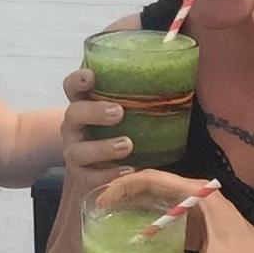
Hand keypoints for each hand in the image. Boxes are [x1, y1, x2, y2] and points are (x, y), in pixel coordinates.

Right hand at [61, 68, 133, 190]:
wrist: (96, 163)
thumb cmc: (116, 125)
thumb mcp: (124, 106)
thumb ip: (139, 92)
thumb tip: (181, 75)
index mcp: (83, 102)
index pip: (72, 86)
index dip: (78, 80)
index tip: (91, 77)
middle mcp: (74, 126)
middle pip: (74, 114)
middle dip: (94, 112)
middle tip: (118, 112)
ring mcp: (75, 151)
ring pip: (78, 150)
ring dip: (103, 148)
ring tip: (127, 145)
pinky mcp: (82, 176)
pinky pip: (91, 178)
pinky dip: (110, 174)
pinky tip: (130, 170)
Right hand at [105, 170, 253, 252]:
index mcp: (203, 196)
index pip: (158, 180)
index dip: (129, 184)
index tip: (104, 196)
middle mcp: (198, 198)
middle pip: (156, 188)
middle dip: (127, 194)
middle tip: (98, 208)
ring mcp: (199, 214)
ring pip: (161, 204)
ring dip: (138, 208)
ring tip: (109, 219)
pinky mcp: (200, 230)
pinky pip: (169, 222)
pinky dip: (151, 226)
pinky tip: (135, 239)